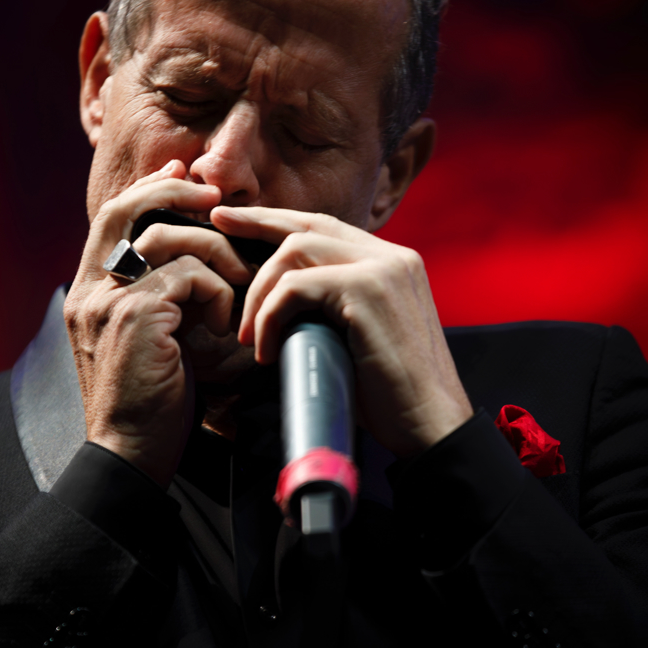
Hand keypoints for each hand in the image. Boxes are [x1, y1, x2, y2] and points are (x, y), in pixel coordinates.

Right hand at [63, 161, 252, 486]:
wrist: (131, 455)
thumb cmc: (152, 405)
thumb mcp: (151, 339)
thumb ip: (159, 296)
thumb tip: (191, 257)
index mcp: (89, 292)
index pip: (113, 218)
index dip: (149, 189)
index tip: (184, 177)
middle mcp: (89, 289)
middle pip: (128, 209)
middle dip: (176, 193)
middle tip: (215, 196)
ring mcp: (108, 300)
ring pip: (170, 239)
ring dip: (216, 254)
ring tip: (237, 286)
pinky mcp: (135, 316)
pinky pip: (189, 274)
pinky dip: (218, 292)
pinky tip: (224, 327)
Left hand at [211, 204, 473, 457]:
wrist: (430, 426)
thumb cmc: (391, 397)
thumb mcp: (359, 339)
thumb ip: (332, 311)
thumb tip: (283, 308)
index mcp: (392, 264)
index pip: (325, 229)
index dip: (277, 222)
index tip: (235, 221)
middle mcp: (391, 256)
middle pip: (307, 226)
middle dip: (256, 224)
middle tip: (217, 230)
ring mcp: (383, 267)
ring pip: (294, 251)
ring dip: (260, 294)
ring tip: (250, 338)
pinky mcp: (368, 289)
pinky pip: (296, 287)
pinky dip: (271, 317)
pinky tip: (269, 351)